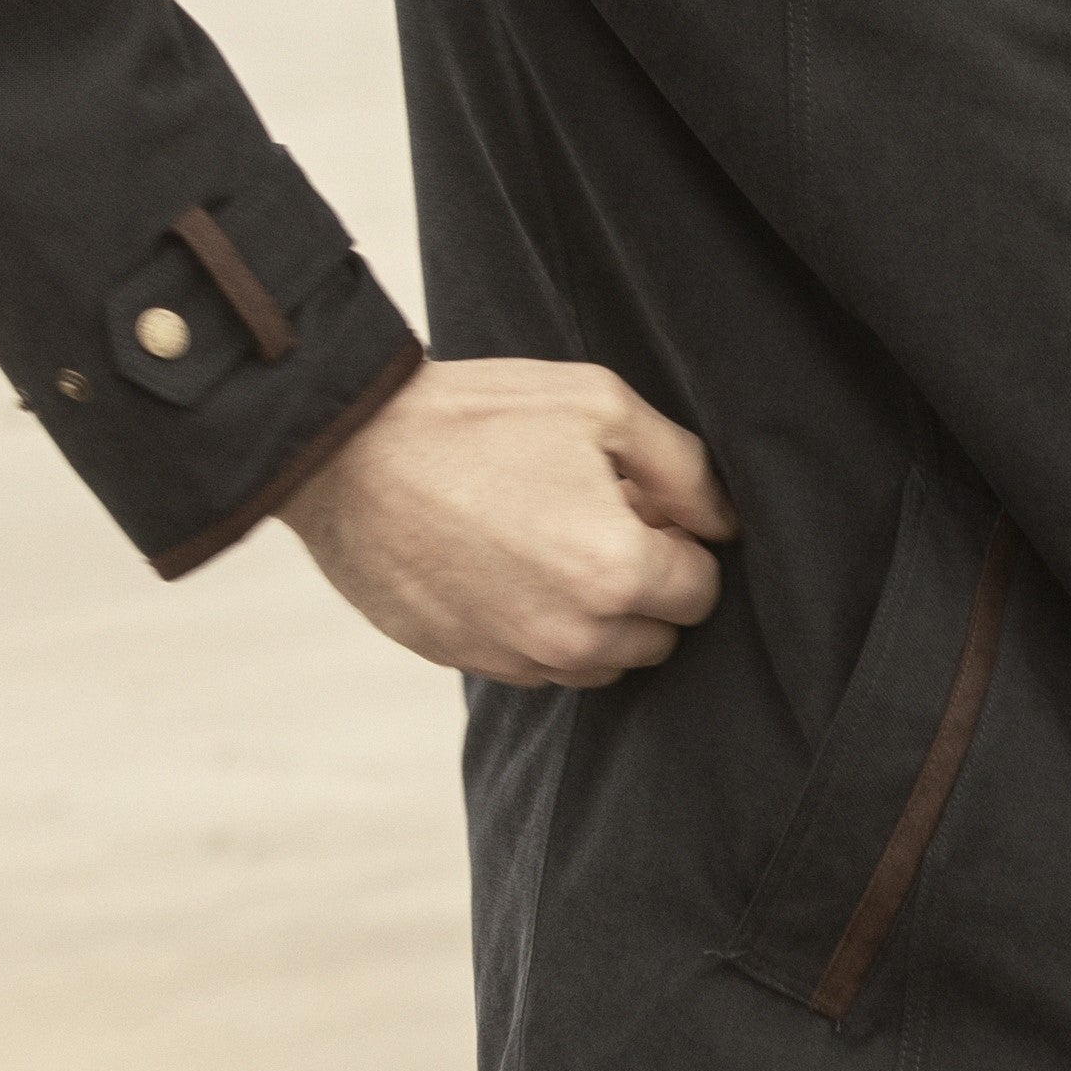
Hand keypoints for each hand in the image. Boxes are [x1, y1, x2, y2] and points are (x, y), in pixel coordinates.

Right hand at [276, 358, 738, 687]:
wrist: (346, 451)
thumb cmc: (475, 418)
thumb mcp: (599, 405)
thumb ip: (683, 469)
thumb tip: (723, 523)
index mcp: (616, 570)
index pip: (701, 591)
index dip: (681, 543)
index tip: (645, 508)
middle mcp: (573, 633)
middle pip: (657, 637)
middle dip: (645, 586)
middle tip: (598, 520)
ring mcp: (516, 656)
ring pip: (600, 661)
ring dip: (595, 616)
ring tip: (548, 542)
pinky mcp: (468, 661)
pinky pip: (537, 665)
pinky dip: (540, 629)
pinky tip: (507, 566)